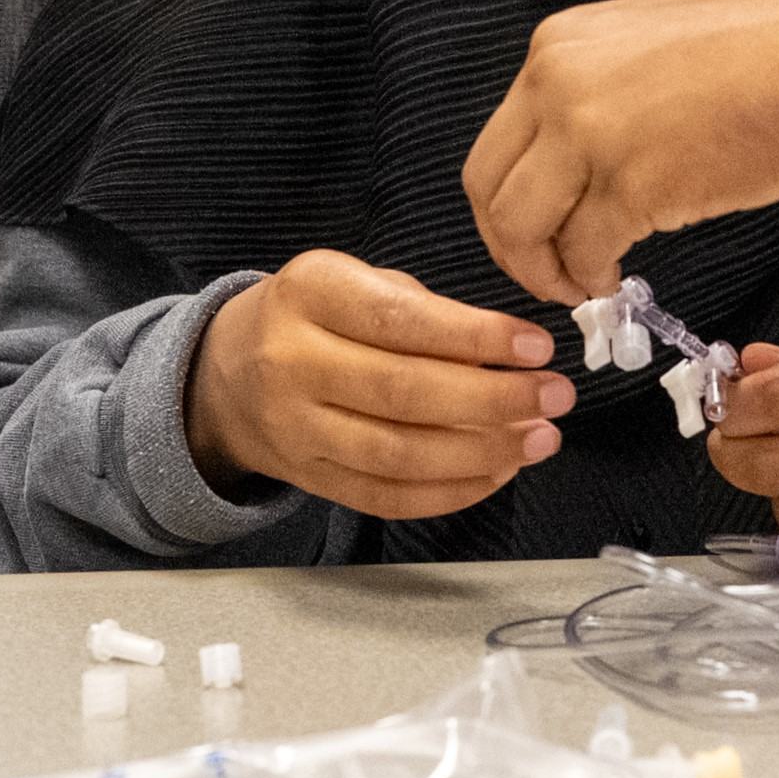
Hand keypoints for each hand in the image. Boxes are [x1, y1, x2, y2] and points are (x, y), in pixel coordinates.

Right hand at [184, 251, 573, 520]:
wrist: (223, 374)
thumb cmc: (314, 316)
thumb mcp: (355, 281)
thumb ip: (424, 310)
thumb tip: (510, 355)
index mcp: (310, 294)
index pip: (400, 323)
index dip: (475, 339)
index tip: (537, 347)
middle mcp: (293, 363)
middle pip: (402, 395)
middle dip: (493, 401)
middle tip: (555, 397)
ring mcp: (295, 430)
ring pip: (397, 456)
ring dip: (481, 453)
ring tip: (539, 438)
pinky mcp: (307, 479)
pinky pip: (384, 497)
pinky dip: (450, 492)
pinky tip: (497, 472)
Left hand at [463, 0, 778, 303]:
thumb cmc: (763, 53)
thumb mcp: (644, 46)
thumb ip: (594, 92)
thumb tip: (573, 161)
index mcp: (559, 46)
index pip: (497, 142)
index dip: (507, 201)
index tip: (529, 229)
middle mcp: (558, 83)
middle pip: (491, 189)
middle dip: (510, 245)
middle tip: (541, 271)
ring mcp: (589, 134)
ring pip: (524, 229)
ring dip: (546, 270)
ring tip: (582, 281)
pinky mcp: (631, 185)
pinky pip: (584, 252)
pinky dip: (592, 277)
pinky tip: (614, 278)